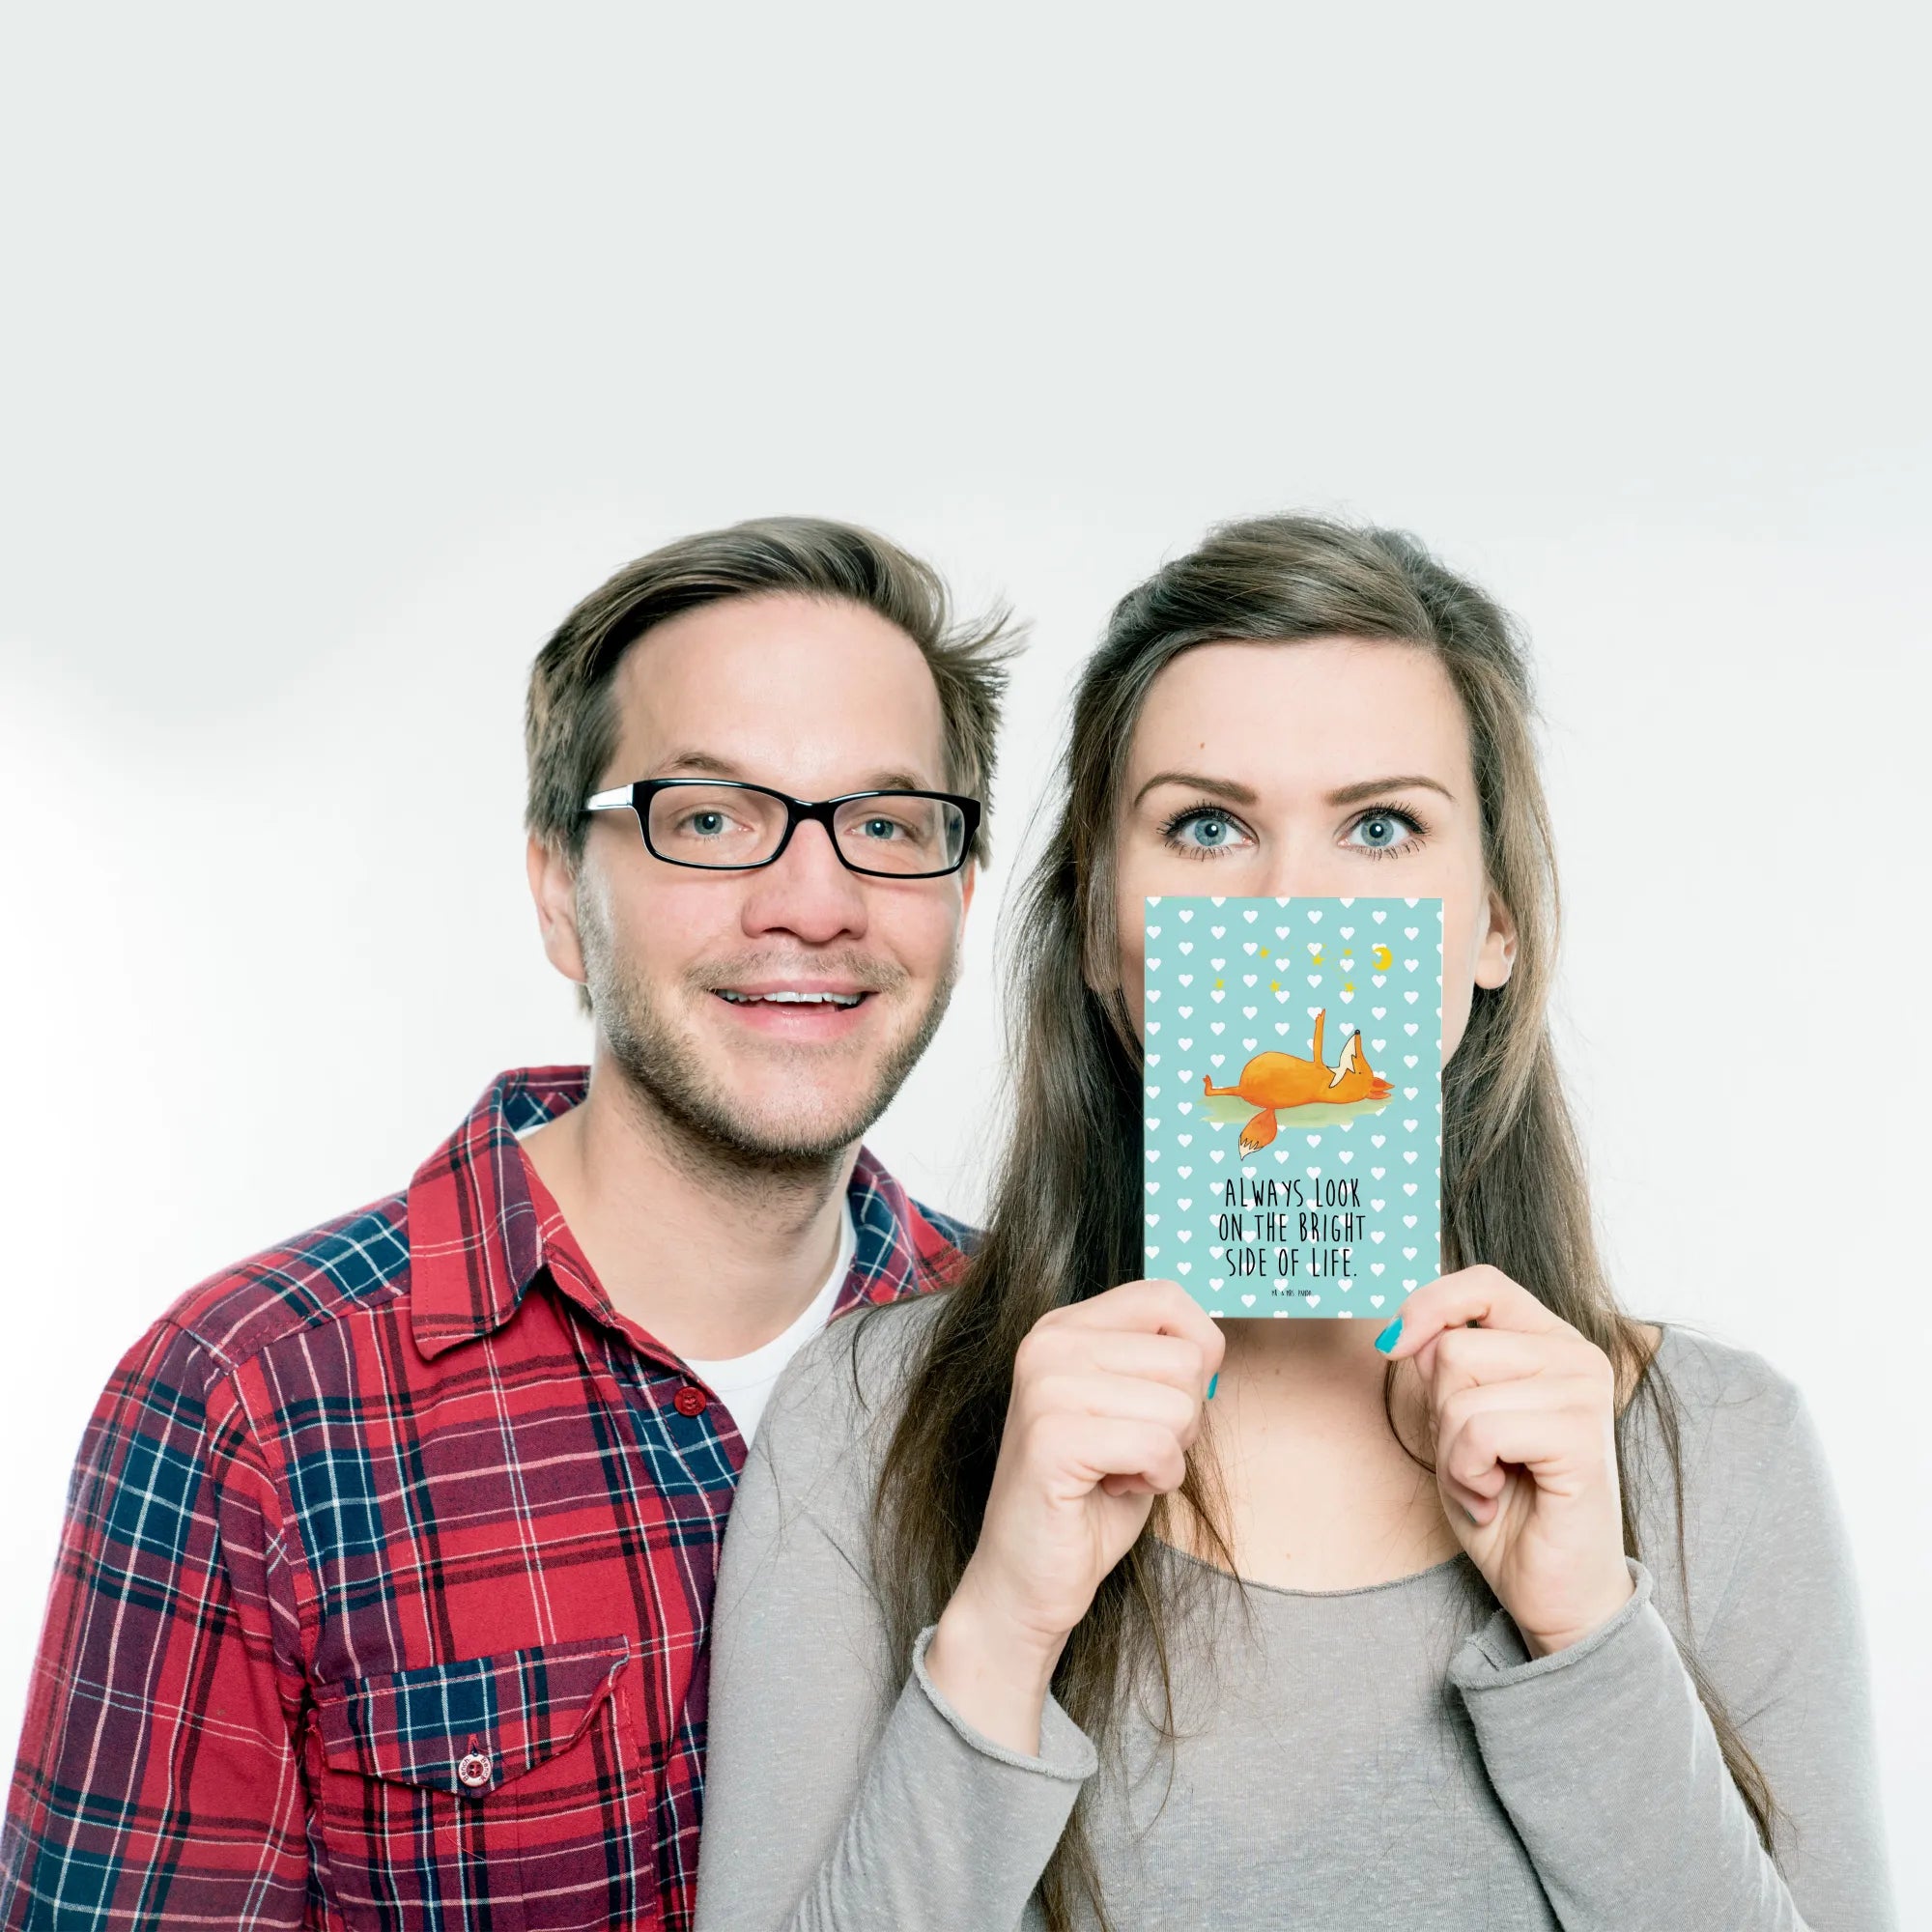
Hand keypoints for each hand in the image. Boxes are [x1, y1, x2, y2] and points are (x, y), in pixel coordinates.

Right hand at [926, 1279, 1222, 1750]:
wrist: (1028, 1576)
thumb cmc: (1090, 1496)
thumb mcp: (1131, 1410)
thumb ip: (1160, 1365)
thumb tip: (1213, 1344)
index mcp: (1064, 1326)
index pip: (1166, 1297)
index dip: (1198, 1351)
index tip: (1169, 1401)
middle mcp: (1048, 1343)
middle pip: (1185, 1359)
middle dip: (1182, 1418)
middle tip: (1131, 1451)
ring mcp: (1045, 1386)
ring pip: (1179, 1405)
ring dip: (1168, 1454)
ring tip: (1118, 1471)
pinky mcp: (1052, 1438)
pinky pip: (1158, 1446)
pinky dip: (1155, 1480)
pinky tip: (1112, 1490)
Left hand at [1384, 1265, 1634, 1656]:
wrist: (1549, 1588)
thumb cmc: (1504, 1504)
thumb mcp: (1455, 1423)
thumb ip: (1443, 1369)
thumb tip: (1409, 1333)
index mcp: (1549, 1341)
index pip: (1483, 1284)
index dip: (1428, 1305)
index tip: (1393, 1346)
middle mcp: (1576, 1356)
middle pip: (1453, 1348)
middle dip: (1439, 1414)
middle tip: (1473, 1461)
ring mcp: (1585, 1394)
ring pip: (1460, 1391)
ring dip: (1452, 1452)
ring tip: (1487, 1483)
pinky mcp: (1583, 1438)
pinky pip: (1481, 1431)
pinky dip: (1468, 1473)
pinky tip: (1497, 1498)